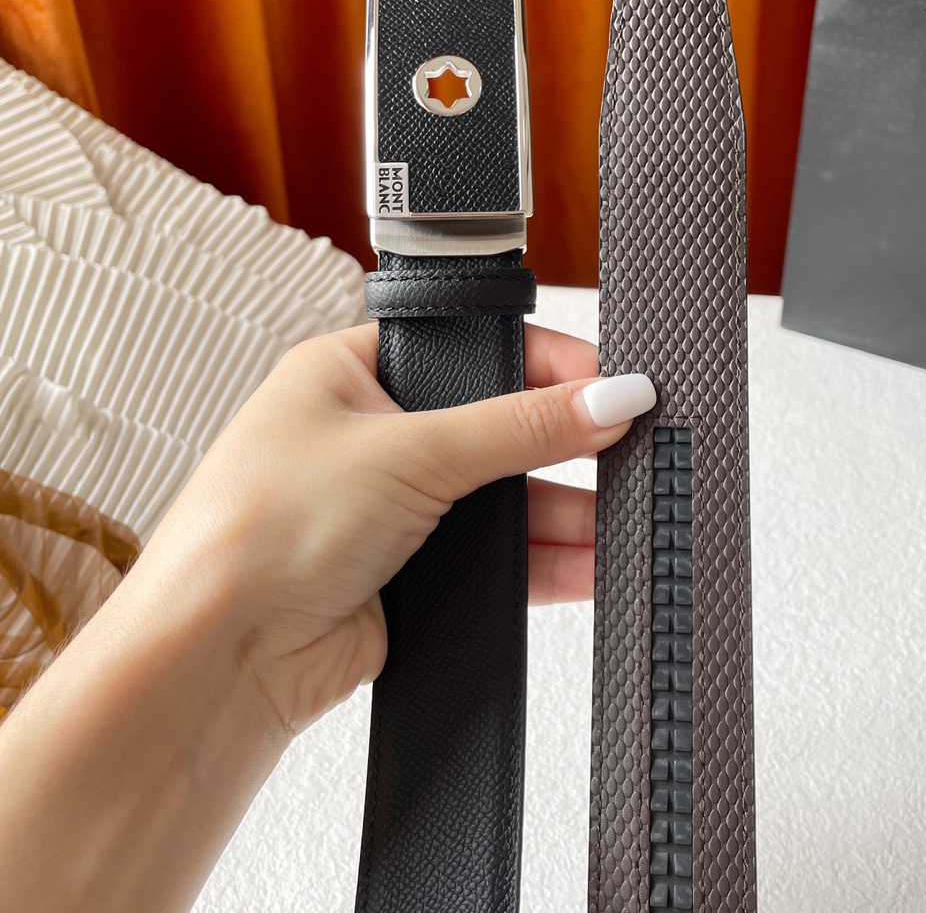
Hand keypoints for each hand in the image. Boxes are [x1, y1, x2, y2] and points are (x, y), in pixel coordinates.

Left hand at [136, 322, 655, 737]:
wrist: (220, 657)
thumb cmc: (259, 529)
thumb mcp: (409, 450)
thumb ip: (518, 426)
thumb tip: (606, 397)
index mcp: (352, 373)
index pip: (471, 351)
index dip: (542, 364)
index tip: (607, 384)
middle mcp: (373, 436)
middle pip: (494, 428)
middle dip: (560, 447)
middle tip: (623, 452)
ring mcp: (392, 507)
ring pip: (500, 500)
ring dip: (559, 511)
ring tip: (616, 519)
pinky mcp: (410, 571)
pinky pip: (492, 557)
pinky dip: (540, 561)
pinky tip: (583, 563)